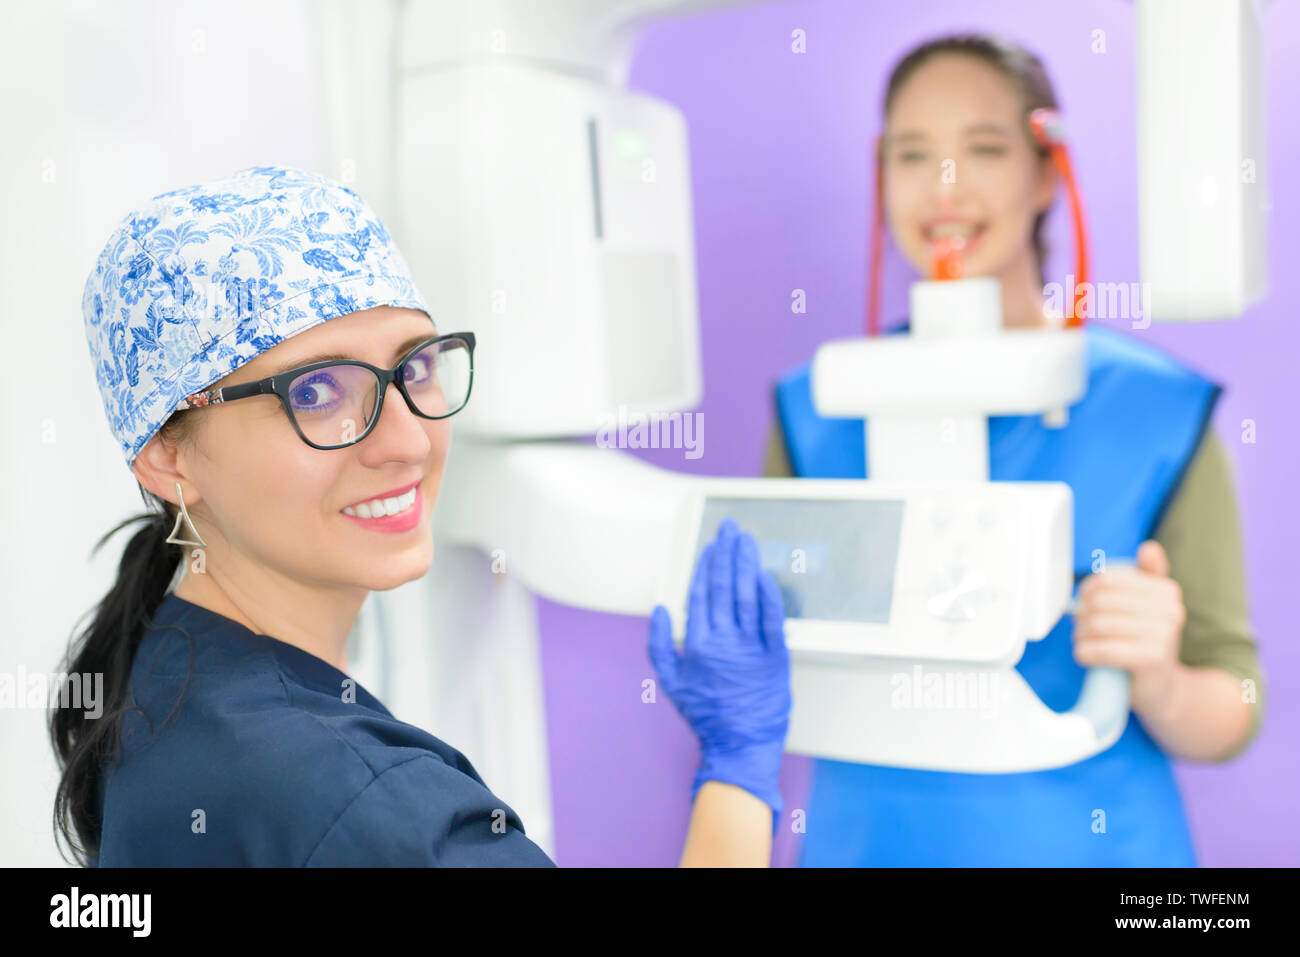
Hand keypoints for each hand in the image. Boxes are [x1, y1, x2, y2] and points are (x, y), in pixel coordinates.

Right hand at [647, 519, 790, 818]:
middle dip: (727, 553)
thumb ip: (660, 644)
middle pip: (726, 586)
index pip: (702, 593)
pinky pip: (773, 619)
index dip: (707, 565)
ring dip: (747, 563)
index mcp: (698, 644)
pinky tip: (766, 573)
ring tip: (747, 540)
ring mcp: (752, 648)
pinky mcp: (776, 657)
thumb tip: (658, 609)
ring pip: (749, 595)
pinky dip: (770, 594)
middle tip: (730, 528)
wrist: (739, 745)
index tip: (711, 545)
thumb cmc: (705, 715)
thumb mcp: (671, 682)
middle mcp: (724, 641)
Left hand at [1072, 540, 1185, 718]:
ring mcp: (1164, 634)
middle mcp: (1169, 609)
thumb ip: (1147, 577)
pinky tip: (1087, 657)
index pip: (1107, 579)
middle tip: (1081, 630)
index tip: (1084, 605)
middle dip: (1082, 617)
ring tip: (1084, 644)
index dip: (1086, 591)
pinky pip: (1103, 649)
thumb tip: (1149, 547)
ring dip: (1081, 637)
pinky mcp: (1152, 658)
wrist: (1163, 690)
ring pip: (1097, 625)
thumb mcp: (1148, 608)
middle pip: (1100, 601)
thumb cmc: (1146, 644)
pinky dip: (1087, 654)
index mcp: (1166, 591)